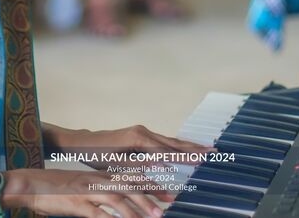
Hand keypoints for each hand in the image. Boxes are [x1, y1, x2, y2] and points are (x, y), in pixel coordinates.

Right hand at [4, 168, 162, 217]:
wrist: (30, 184)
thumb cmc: (54, 187)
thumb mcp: (81, 186)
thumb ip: (99, 192)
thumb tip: (116, 203)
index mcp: (99, 176)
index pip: (130, 177)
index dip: (150, 184)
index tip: (168, 191)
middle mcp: (97, 181)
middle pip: (129, 187)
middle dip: (151, 197)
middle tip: (168, 205)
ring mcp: (88, 192)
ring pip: (119, 199)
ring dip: (139, 209)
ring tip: (155, 217)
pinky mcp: (78, 204)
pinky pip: (100, 214)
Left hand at [61, 125, 211, 200]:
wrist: (84, 143)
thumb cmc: (97, 156)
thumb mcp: (117, 165)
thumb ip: (140, 165)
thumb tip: (161, 167)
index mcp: (139, 140)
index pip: (168, 151)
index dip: (186, 156)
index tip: (203, 158)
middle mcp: (144, 132)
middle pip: (173, 143)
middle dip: (194, 148)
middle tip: (213, 150)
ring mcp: (142, 132)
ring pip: (169, 141)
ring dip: (187, 146)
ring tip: (205, 148)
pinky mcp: (140, 135)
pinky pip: (162, 141)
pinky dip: (175, 146)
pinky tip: (183, 148)